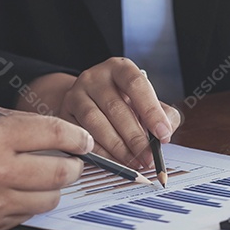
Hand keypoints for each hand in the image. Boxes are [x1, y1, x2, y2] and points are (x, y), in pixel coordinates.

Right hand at [0, 109, 92, 229]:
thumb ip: (15, 123)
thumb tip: (56, 131)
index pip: (55, 134)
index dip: (77, 136)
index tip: (84, 139)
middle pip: (62, 172)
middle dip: (75, 164)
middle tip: (73, 159)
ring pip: (50, 199)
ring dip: (54, 186)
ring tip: (43, 174)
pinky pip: (27, 214)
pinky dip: (30, 202)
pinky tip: (16, 189)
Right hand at [37, 58, 180, 167]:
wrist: (88, 100)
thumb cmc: (124, 102)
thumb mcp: (146, 101)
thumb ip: (163, 114)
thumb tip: (165, 134)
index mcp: (119, 68)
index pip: (136, 84)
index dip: (151, 110)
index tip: (163, 134)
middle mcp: (95, 76)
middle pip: (116, 107)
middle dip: (136, 137)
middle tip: (148, 158)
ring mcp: (76, 94)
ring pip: (96, 122)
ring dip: (118, 147)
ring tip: (134, 162)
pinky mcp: (64, 114)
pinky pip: (81, 136)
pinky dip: (100, 152)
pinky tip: (115, 161)